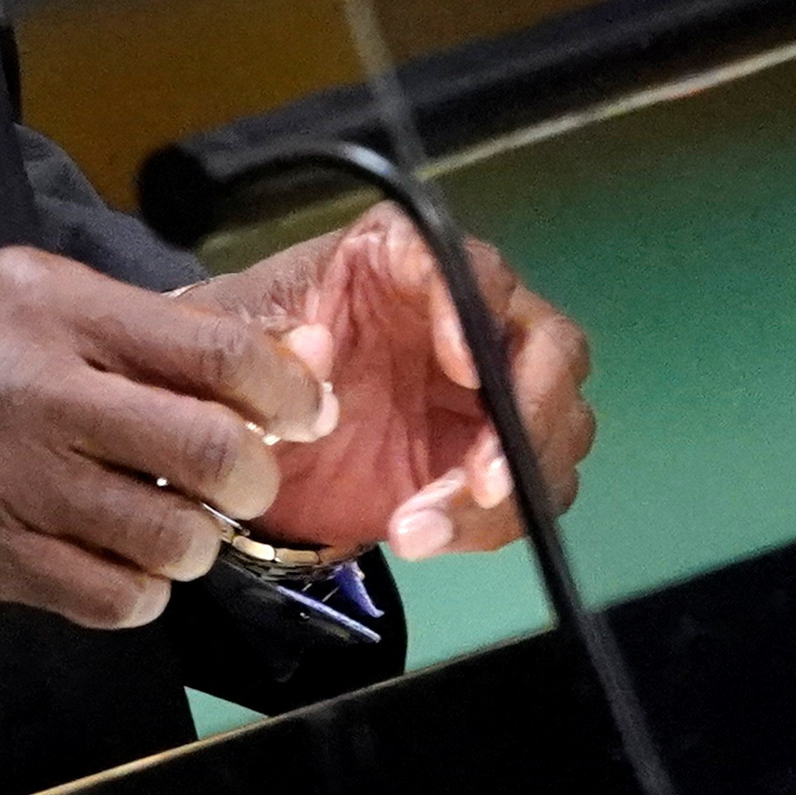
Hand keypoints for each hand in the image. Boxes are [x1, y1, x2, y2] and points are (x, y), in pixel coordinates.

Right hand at [0, 242, 326, 629]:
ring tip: (172, 518)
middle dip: (255, 473)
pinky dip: (133, 590)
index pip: (217, 354)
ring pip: (168, 540)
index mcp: (46, 306)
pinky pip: (101, 598)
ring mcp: (5, 483)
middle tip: (245, 473)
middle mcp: (38, 393)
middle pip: (214, 454)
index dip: (287, 389)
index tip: (302, 405)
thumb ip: (107, 320)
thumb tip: (227, 355)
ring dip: (193, 537)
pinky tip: (116, 561)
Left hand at [179, 203, 595, 563]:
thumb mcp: (238, 336)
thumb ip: (270, 339)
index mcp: (407, 258)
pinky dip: (492, 523)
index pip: (471, 269)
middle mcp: (467, 314)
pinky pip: (531, 489)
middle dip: (527, 413)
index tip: (463, 370)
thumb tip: (313, 350)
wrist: (242, 439)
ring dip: (512, 483)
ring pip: (557, 424)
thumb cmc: (244, 362)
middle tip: (483, 478)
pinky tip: (428, 536)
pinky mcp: (487, 455)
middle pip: (548, 346)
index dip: (476, 315)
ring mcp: (488, 389)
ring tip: (425, 527)